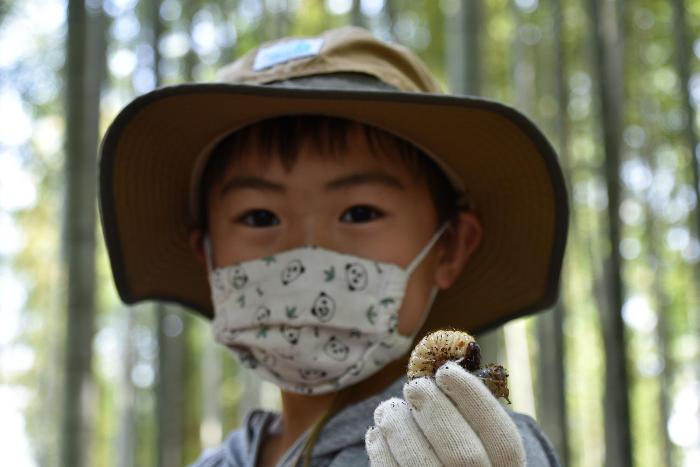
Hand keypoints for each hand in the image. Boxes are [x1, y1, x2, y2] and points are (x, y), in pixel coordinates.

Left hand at [365, 362, 525, 465]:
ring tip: (389, 409)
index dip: (473, 399)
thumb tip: (438, 355)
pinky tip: (379, 433)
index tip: (446, 370)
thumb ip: (466, 406)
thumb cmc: (459, 451)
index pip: (502, 437)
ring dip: (400, 427)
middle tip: (414, 387)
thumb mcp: (476, 436)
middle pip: (463, 454)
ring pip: (422, 466)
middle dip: (434, 411)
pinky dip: (381, 450)